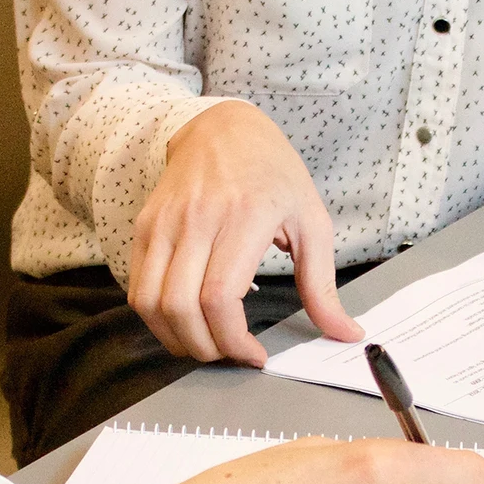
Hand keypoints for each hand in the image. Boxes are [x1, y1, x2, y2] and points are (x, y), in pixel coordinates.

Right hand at [128, 101, 362, 366]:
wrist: (223, 128)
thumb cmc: (272, 174)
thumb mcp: (311, 222)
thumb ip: (323, 285)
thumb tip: (345, 333)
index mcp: (244, 217)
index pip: (220, 297)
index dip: (233, 340)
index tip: (253, 355)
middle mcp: (197, 219)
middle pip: (181, 308)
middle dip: (205, 348)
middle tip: (229, 354)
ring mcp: (164, 223)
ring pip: (150, 303)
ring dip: (175, 339)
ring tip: (205, 344)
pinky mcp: (144, 227)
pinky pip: (137, 288)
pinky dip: (156, 318)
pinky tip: (184, 322)